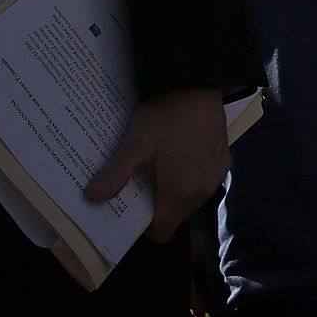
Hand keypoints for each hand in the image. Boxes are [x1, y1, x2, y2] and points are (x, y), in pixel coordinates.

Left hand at [84, 88, 227, 241]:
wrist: (197, 84)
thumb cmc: (165, 116)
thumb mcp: (135, 144)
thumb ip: (116, 174)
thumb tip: (92, 198)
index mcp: (180, 193)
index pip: (162, 232)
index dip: (146, 226)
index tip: (133, 207)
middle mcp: (203, 190)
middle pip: (176, 215)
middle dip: (159, 204)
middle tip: (143, 180)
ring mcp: (217, 175)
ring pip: (191, 198)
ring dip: (176, 190)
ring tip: (162, 164)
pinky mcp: (225, 160)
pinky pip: (205, 180)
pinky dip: (192, 175)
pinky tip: (182, 152)